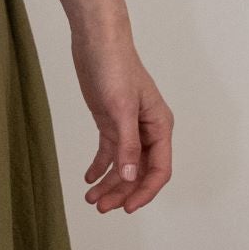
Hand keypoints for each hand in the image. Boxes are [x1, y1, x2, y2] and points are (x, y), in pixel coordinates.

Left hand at [73, 33, 172, 214]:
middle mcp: (148, 130)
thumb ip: (127, 144)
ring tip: (91, 199)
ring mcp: (129, 126)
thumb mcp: (120, 108)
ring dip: (109, 183)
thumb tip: (131, 176)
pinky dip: (100, 167)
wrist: (97, 42)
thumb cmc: (115, 67)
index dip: (145, 191)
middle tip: (101, 208)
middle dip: (122, 191)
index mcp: (160, 126)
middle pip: (139, 171)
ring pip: (123, 164)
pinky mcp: (111, 121)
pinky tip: (88, 179)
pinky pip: (109, 151)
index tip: (127, 208)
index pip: (159, 169)